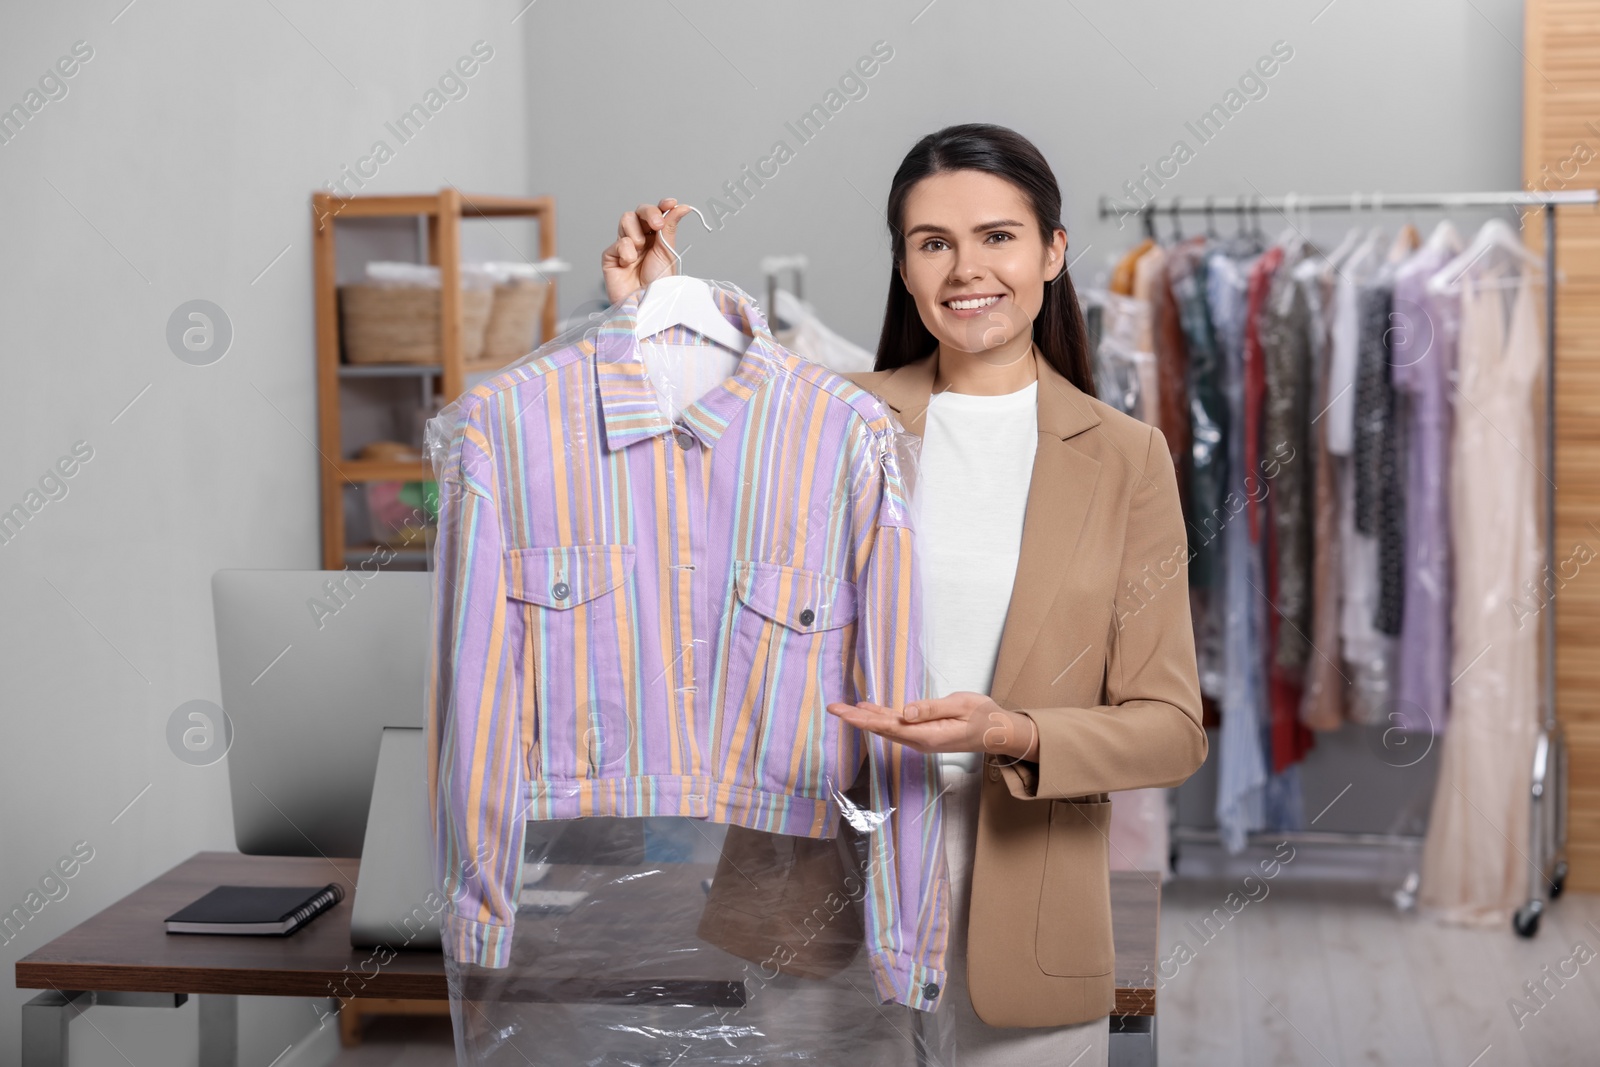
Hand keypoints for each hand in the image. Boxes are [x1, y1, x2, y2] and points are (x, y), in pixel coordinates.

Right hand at [601, 198, 690, 304]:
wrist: (646, 305)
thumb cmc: (658, 285)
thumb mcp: (668, 253)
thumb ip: (670, 228)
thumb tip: (682, 206)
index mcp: (656, 238)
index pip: (656, 214)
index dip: (662, 206)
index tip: (670, 203)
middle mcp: (640, 240)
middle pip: (639, 212)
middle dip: (649, 214)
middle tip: (657, 225)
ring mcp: (624, 247)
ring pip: (625, 220)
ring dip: (637, 234)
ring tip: (641, 251)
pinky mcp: (610, 257)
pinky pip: (617, 242)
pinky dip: (626, 251)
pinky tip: (628, 263)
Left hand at [825, 692, 1037, 760]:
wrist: (997, 732)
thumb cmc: (983, 717)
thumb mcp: (960, 706)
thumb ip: (931, 709)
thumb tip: (905, 712)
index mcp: (926, 735)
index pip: (888, 726)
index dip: (863, 718)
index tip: (844, 712)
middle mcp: (918, 740)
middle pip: (881, 728)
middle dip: (856, 718)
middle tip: (833, 707)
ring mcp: (920, 738)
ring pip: (886, 727)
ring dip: (864, 717)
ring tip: (843, 708)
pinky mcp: (923, 733)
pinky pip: (896, 725)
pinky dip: (880, 716)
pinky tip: (868, 709)